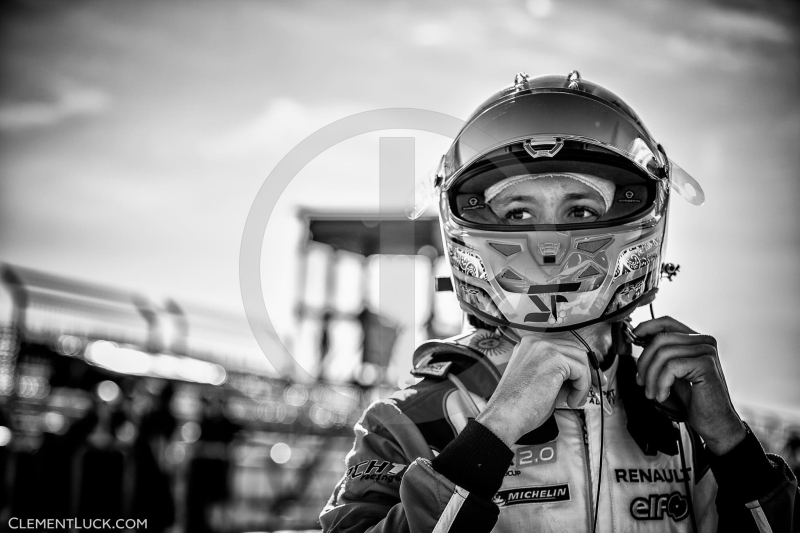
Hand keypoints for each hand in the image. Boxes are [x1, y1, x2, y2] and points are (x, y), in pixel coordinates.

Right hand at [476, 336, 605, 447]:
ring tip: (572, 400)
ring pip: (581, 359)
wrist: (505, 416)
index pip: (564, 347)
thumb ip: (559, 374)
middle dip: (587, 371)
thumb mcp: (541, 382)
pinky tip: (570, 401)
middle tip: (592, 389)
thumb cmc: (518, 406)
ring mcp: (544, 347)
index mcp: (529, 346)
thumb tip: (581, 377)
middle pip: (575, 349)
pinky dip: (581, 388)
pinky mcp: (553, 358)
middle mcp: (535, 342)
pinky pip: (581, 370)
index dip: (579, 364)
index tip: (588, 379)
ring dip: (583, 382)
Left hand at [633, 316, 746, 455]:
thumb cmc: (695, 400)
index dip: (646, 327)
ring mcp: (706, 351)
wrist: (715, 423)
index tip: (633, 337)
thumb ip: (662, 355)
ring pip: (663, 354)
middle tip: (641, 382)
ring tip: (652, 393)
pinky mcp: (705, 364)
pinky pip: (671, 367)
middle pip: (660, 339)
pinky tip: (663, 396)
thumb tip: (639, 339)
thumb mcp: (673, 372)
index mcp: (696, 340)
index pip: (667, 322)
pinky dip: (661, 383)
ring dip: (651, 377)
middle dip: (644, 362)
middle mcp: (704, 341)